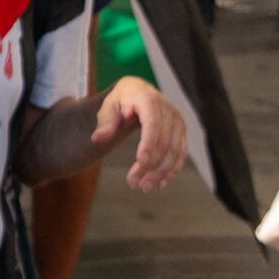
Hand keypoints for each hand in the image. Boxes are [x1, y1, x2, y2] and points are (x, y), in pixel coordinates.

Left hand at [100, 75, 187, 191]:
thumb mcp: (108, 107)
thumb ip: (105, 123)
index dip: (149, 144)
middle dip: (150, 165)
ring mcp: (177, 121)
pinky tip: (161, 183)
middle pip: (163, 142)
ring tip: (144, 187)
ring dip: (160, 172)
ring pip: (174, 151)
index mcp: (148, 100)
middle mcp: (168, 110)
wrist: (139, 92)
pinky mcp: (181, 131)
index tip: (140, 162)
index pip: (152, 123)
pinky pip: (180, 153)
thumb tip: (98, 139)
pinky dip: (172, 169)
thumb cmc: (121, 100)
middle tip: (134, 183)